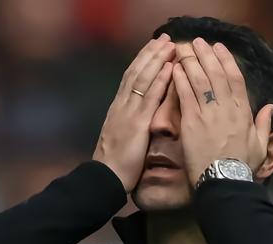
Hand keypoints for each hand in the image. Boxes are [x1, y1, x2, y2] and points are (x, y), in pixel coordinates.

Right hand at [92, 34, 174, 192]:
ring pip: (142, 79)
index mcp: (118, 108)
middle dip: (150, 54)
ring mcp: (128, 112)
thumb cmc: (114, 164)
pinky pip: (150, 98)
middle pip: (136, 73)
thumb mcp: (121, 137)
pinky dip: (159, 81)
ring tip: (168, 45)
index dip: (142, 62)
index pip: (130, 78)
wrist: (104, 177)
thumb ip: (129, 124)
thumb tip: (138, 117)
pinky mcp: (136, 123)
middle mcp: (121, 105)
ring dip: (156, 60)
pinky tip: (168, 68)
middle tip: (164, 38)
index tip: (153, 48)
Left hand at [172, 38, 272, 185]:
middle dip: (207, 55)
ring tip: (185, 50)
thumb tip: (272, 106)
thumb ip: (265, 124)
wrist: (223, 182)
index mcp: (244, 112)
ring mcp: (208, 114)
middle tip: (198, 42)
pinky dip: (180, 80)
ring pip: (200, 80)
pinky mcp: (191, 122)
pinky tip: (175, 69)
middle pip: (216, 74)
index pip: (235, 79)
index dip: (227, 61)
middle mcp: (226, 108)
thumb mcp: (260, 145)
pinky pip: (185, 95)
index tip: (220, 49)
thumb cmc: (242, 167)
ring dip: (192, 62)